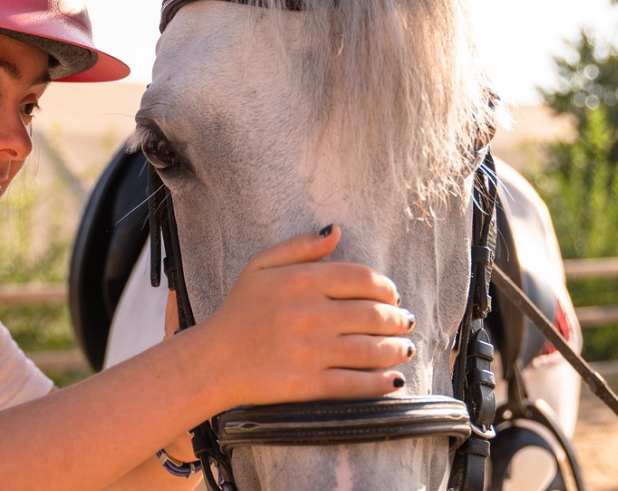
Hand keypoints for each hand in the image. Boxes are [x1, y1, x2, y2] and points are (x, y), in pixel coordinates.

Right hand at [187, 225, 416, 407]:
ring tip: (404, 348)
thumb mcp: (260, 266)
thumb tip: (336, 231)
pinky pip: (356, 384)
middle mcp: (310, 315)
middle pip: (374, 315)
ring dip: (396, 349)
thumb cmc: (238, 312)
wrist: (212, 362)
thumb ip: (299, 246)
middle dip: (398, 319)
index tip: (392, 296)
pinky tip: (393, 379)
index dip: (387, 288)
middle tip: (405, 322)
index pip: (363, 279)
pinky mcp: (308, 385)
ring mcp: (310, 352)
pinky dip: (381, 383)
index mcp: (301, 281)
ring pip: (371, 349)